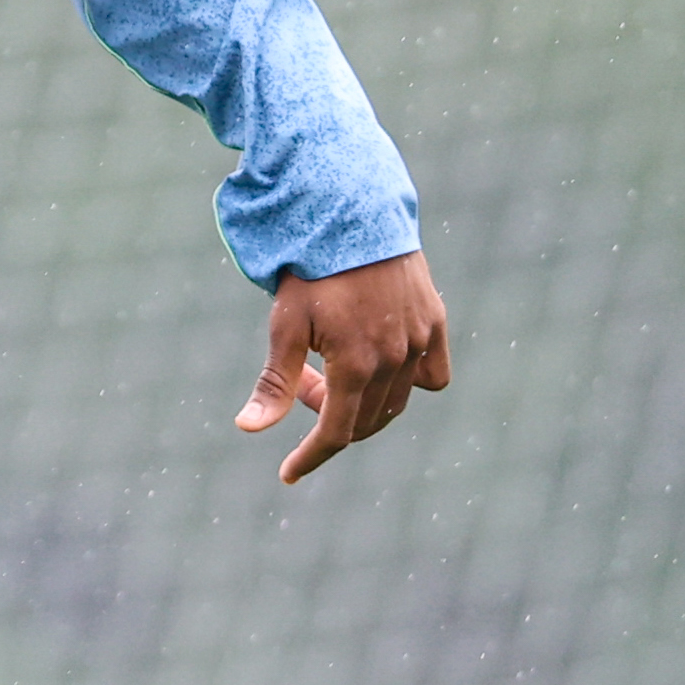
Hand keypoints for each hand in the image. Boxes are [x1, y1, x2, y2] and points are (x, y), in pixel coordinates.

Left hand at [235, 250, 451, 485]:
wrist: (353, 211)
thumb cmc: (312, 269)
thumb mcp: (285, 325)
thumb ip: (274, 382)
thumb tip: (249, 429)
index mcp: (355, 365)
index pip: (336, 433)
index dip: (310, 457)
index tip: (288, 472)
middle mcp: (395, 359)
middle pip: (363, 420)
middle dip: (327, 416)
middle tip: (301, 384)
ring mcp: (420, 340)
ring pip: (395, 402)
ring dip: (360, 401)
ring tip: (329, 367)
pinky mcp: (435, 321)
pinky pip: (432, 374)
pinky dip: (409, 383)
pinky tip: (382, 367)